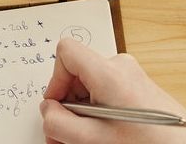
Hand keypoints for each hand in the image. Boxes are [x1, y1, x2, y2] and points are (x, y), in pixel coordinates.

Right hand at [39, 39, 185, 143]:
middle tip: (65, 135)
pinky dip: (97, 112)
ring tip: (86, 139)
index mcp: (110, 73)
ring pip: (90, 86)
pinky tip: (102, 135)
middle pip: (77, 72)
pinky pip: (106, 92)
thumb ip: (59, 123)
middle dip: (66, 104)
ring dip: (81, 112)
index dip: (54, 79)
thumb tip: (48, 110)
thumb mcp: (93, 139)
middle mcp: (122, 67)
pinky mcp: (138, 87)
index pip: (66, 51)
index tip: (57, 106)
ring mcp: (132, 76)